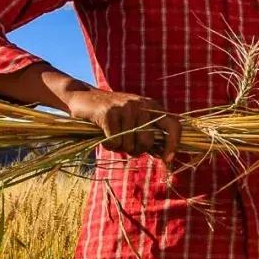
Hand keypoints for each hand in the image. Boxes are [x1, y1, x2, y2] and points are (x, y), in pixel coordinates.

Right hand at [62, 86, 180, 162]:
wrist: (84, 98)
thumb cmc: (114, 116)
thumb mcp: (135, 121)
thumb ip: (149, 134)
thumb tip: (164, 156)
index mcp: (152, 107)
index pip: (174, 125)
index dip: (173, 145)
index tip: (167, 160)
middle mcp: (142, 105)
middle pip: (147, 142)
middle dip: (136, 151)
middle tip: (126, 146)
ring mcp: (126, 107)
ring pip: (128, 144)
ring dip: (119, 147)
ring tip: (112, 135)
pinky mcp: (109, 113)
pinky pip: (113, 142)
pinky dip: (108, 145)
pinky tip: (103, 133)